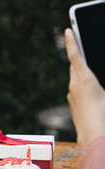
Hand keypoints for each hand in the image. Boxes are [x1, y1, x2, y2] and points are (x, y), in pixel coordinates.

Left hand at [65, 28, 104, 147]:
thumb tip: (92, 77)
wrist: (94, 138)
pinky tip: (91, 90)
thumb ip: (99, 81)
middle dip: (79, 56)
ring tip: (90, 68)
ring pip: (75, 78)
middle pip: (75, 65)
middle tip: (81, 44)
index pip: (75, 56)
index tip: (67, 30)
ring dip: (81, 72)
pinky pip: (76, 89)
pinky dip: (82, 84)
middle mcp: (75, 86)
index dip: (71, 42)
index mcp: (85, 80)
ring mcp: (72, 95)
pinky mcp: (73, 104)